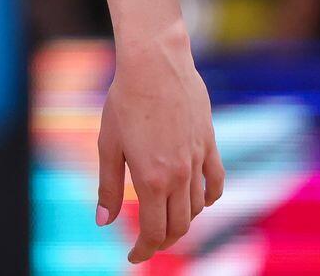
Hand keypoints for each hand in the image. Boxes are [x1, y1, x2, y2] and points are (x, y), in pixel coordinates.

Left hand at [98, 22, 224, 262]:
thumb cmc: (123, 101)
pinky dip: (209, 199)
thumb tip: (103, 222)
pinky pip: (216, 183)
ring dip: (182, 221)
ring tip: (165, 221)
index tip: (132, 258)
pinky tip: (200, 202)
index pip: (153, 232)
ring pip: (197, 208)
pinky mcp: (209, 144)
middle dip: (161, 240)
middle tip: (146, 243)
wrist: (155, 64)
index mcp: (151, 180)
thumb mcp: (107, 144)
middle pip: (178, 226)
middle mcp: (179, 176)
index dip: (144, 250)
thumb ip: (108, 186)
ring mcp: (198, 161)